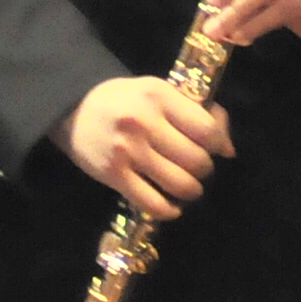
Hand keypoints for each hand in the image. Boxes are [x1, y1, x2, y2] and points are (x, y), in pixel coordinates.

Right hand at [54, 77, 234, 222]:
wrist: (72, 108)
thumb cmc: (123, 100)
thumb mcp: (157, 91)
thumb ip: (192, 111)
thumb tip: (228, 147)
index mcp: (158, 95)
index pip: (206, 128)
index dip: (220, 143)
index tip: (219, 149)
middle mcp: (144, 122)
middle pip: (196, 159)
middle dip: (205, 169)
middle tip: (198, 168)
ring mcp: (128, 151)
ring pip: (180, 184)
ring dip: (191, 191)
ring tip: (188, 186)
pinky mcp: (114, 175)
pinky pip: (152, 204)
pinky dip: (169, 210)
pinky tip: (171, 206)